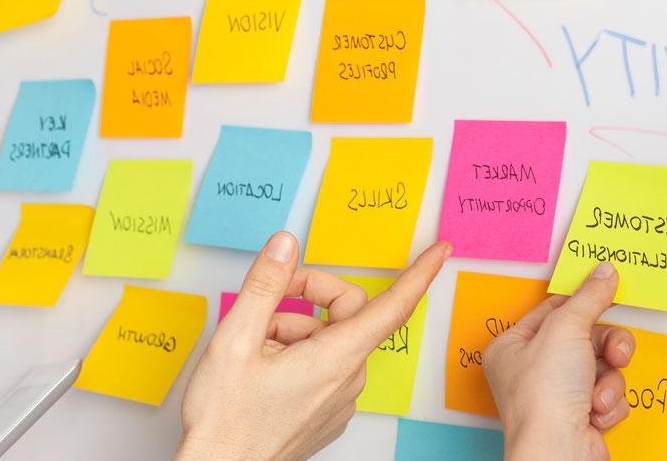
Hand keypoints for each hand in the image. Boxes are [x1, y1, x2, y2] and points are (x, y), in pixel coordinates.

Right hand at [175, 231, 449, 459]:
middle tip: (262, 307)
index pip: (393, 305)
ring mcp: (341, 399)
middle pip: (346, 314)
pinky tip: (263, 373)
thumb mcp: (234, 340)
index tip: (441, 250)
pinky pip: (324, 366)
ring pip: (328, 340)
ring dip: (292, 332)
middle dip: (305, 299)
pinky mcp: (328, 412)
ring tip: (251, 353)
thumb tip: (287, 245)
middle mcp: (349, 379)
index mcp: (337, 357)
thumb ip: (265, 285)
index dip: (420, 273)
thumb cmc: (224, 421)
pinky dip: (296, 357)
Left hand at [483, 262, 635, 460]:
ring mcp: (557, 394)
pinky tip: (594, 413)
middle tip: (616, 354)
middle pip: (586, 338)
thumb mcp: (567, 329)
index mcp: (513, 346)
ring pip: (604, 367)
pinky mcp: (580, 415)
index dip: (583, 300)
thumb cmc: (544, 398)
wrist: (560, 452)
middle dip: (607, 348)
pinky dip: (608, 402)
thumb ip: (589, 297)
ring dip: (608, 380)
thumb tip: (605, 272)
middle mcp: (532, 370)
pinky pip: (608, 393)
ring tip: (597, 395)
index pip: (554, 309)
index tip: (609, 288)